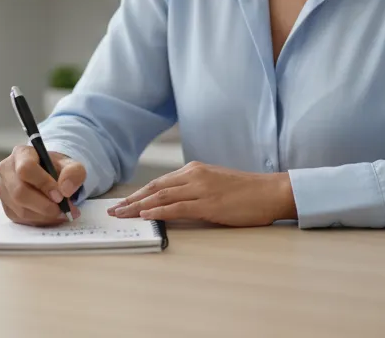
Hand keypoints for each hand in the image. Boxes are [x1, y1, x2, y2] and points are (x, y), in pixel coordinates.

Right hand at [0, 144, 85, 226]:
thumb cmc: (56, 168)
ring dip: (44, 216)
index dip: (43, 184)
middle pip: (19, 192)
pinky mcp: (6, 206)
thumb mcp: (70, 165)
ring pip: (20, 209)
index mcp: (21, 154)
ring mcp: (3, 190)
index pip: (26, 168)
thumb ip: (73, 172)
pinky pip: (21, 219)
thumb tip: (65, 190)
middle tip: (64, 210)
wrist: (49, 175)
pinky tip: (52, 217)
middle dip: (44, 206)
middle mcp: (6, 170)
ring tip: (63, 214)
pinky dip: (40, 221)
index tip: (60, 195)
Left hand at [108, 161, 295, 226]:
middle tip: (113, 211)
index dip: (138, 193)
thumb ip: (196, 189)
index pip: (159, 182)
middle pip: (155, 188)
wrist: (271, 191)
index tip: (122, 203)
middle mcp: (194, 175)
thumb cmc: (247, 191)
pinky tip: (145, 215)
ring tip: (121, 215)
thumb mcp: (216, 184)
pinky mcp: (208, 203)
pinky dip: (158, 211)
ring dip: (138, 207)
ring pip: (161, 197)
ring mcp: (201, 189)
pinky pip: (177, 207)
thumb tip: (176, 202)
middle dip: (131, 200)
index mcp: (195, 170)